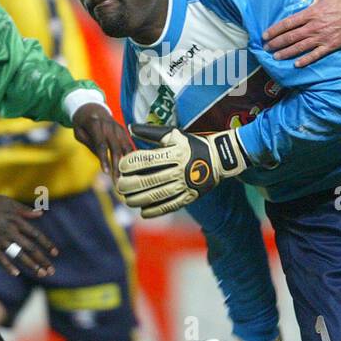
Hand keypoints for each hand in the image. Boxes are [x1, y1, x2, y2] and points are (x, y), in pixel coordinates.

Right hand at [0, 193, 57, 277]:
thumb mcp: (7, 202)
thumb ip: (24, 210)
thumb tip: (41, 214)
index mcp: (16, 220)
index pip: (35, 234)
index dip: (46, 244)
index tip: (56, 253)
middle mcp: (10, 231)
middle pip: (30, 248)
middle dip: (42, 259)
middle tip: (52, 270)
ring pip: (18, 255)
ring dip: (31, 265)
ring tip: (41, 274)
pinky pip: (0, 258)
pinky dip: (8, 266)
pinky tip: (16, 274)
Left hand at [72, 102, 132, 179]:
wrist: (92, 107)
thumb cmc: (82, 123)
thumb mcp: (79, 132)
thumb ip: (89, 143)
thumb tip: (101, 158)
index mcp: (95, 124)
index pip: (101, 144)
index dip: (104, 159)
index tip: (106, 172)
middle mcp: (109, 125)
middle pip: (115, 147)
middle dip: (117, 165)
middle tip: (117, 181)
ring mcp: (118, 127)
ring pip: (125, 146)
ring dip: (127, 163)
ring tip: (126, 177)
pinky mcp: (123, 130)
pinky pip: (129, 144)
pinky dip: (131, 156)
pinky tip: (134, 168)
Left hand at [117, 123, 248, 216]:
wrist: (220, 159)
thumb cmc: (192, 145)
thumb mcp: (174, 134)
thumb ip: (151, 132)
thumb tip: (130, 128)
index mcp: (174, 153)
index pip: (147, 159)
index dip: (130, 164)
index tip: (121, 166)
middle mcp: (179, 169)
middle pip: (149, 180)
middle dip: (131, 184)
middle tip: (119, 186)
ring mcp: (185, 185)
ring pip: (158, 195)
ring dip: (139, 199)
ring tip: (127, 200)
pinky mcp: (190, 196)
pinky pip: (170, 206)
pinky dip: (156, 210)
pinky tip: (143, 212)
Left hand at [262, 0, 340, 66]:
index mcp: (311, 13)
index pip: (288, 23)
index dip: (275, 30)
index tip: (265, 35)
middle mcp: (314, 26)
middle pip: (291, 37)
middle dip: (277, 43)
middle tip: (266, 48)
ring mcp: (322, 37)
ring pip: (300, 47)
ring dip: (286, 53)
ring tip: (276, 57)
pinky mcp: (331, 45)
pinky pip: (315, 55)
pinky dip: (305, 60)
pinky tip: (296, 64)